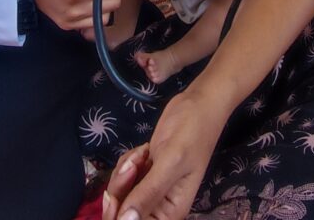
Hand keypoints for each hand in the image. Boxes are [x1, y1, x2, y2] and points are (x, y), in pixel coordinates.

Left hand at [103, 90, 224, 219]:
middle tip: (134, 164)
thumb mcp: (171, 162)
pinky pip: (122, 177)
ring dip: (124, 171)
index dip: (120, 216)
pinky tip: (143, 150)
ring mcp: (151, 190)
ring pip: (119, 193)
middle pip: (122, 213)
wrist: (197, 104)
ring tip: (143, 153)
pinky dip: (127, 162)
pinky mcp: (145, 174)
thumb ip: (148, 193)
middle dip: (120, 188)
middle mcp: (160, 206)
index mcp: (170, 213)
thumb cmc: (192, 132)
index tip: (116, 196)